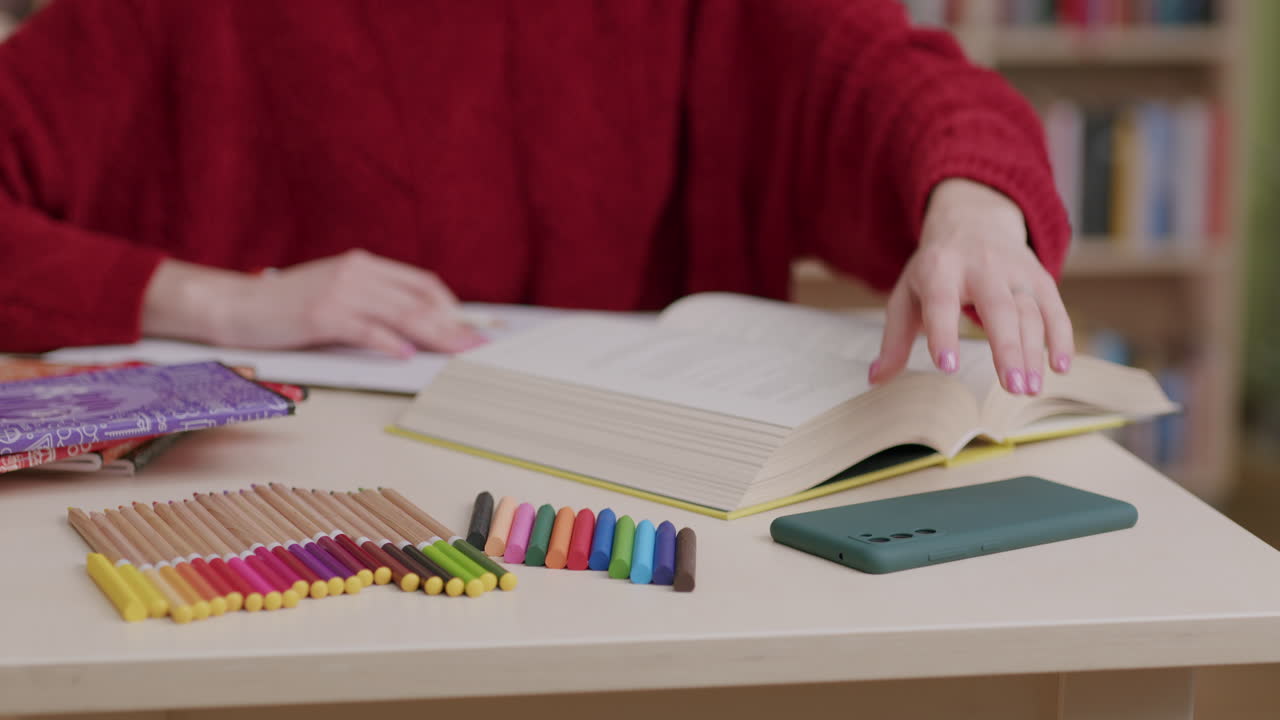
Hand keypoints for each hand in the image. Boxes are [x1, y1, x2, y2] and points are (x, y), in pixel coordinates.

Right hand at [142, 249, 486, 356]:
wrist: (238, 305)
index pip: (420, 284)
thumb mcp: (336, 293)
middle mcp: (356, 272)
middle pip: (418, 301)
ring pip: (400, 314)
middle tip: (477, 346)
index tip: (468, 328)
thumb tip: (416, 328)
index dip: (449, 307)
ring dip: (434, 335)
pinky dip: (389, 342)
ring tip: (456, 352)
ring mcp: (339, 292)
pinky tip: (406, 355)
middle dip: (452, 325)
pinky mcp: (322, 314)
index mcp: (363, 265)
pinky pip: (366, 329)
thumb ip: (372, 302)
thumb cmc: (288, 307)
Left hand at [869, 179, 1073, 394]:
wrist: (972, 220)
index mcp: (939, 269)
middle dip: (1006, 348)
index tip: (948, 366)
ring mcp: (1014, 270)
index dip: (944, 333)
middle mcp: (980, 266)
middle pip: (998, 308)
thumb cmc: (934, 270)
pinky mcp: (1039, 276)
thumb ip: (894, 339)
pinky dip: (1060, 337)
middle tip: (1011, 388)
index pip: (941, 302)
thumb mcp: (906, 295)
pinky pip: (1054, 308)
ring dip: (1032, 352)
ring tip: (1028, 389)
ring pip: (1029, 312)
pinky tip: (1059, 367)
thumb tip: (875, 379)